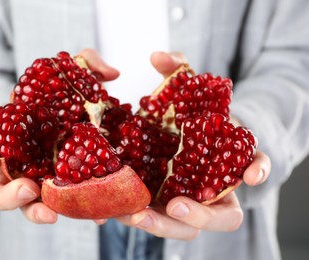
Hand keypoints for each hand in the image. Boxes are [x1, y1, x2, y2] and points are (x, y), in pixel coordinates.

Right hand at [0, 49, 118, 224]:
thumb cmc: (60, 99)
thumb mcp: (67, 77)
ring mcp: (37, 183)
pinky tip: (97, 215)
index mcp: (5, 139)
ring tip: (53, 213)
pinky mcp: (61, 193)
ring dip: (36, 212)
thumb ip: (84, 65)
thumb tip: (111, 73)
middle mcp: (15, 167)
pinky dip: (78, 213)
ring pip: (26, 207)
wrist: (74, 120)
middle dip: (7, 195)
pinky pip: (64, 207)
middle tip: (27, 189)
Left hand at [115, 51, 271, 239]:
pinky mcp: (160, 207)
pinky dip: (139, 219)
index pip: (253, 165)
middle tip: (175, 207)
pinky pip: (153, 220)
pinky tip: (120, 213)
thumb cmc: (186, 114)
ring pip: (185, 227)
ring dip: (163, 225)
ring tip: (136, 216)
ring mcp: (188, 202)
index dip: (257, 169)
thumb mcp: (184, 90)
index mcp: (228, 159)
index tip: (252, 175)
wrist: (171, 135)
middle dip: (201, 215)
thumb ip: (176, 70)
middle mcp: (212, 188)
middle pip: (221, 216)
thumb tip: (157, 57)